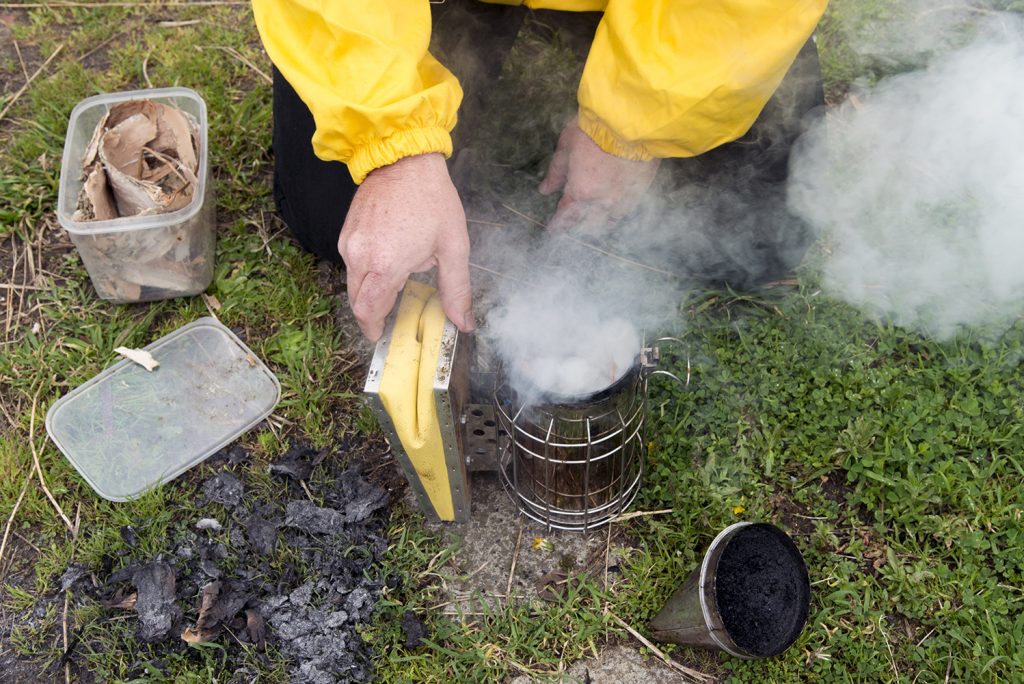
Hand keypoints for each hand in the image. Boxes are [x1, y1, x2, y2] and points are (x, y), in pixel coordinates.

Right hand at [339, 153, 473, 340]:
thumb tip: (464, 323)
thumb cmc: (432, 200)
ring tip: (395, 286)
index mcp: (386, 265)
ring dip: (370, 292)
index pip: (369, 311)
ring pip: (353, 282)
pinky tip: (387, 263)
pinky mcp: (347, 232)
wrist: (405, 160)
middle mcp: (361, 257)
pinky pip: (352, 262)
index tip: (382, 335)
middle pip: (358, 301)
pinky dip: (366, 272)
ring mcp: (350, 243)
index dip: (374, 328)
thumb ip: (456, 290)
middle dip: (372, 314)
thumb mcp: (453, 247)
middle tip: (390, 319)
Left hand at [539, 118, 660, 231]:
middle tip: (570, 224)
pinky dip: (615, 214)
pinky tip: (612, 210)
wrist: (632, 121)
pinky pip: (625, 211)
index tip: (552, 229)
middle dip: (576, 226)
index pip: (565, 217)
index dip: (557, 225)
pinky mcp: (640, 192)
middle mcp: (602, 202)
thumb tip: (545, 190)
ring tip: (591, 221)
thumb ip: (556, 173)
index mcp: (580, 192)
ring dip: (597, 223)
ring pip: (608, 222)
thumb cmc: (594, 129)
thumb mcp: (566, 147)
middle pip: (586, 224)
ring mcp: (623, 199)